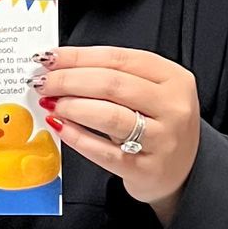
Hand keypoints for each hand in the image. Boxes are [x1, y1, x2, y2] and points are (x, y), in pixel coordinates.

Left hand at [38, 44, 201, 223]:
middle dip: (70, 80)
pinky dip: (77, 137)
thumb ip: (115, 77)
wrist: (183, 172)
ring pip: (109, 116)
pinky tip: (60, 127)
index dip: (79, 56)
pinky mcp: (146, 169)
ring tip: (51, 103)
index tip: (51, 58)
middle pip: (112, 84)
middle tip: (44, 82)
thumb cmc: (159, 126)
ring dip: (72, 106)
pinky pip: (104, 151)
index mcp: (173, 78)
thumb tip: (61, 66)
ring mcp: (163, 139)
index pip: (119, 58)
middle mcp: (173, 107)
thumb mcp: (151, 93)